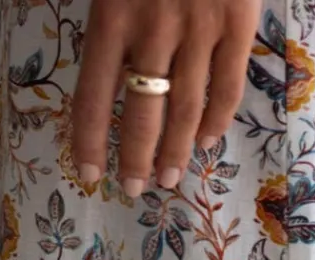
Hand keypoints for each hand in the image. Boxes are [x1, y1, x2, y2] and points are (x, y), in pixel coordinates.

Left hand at [72, 0, 260, 194]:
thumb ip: (104, 14)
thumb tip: (76, 46)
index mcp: (112, 15)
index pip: (94, 96)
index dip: (90, 142)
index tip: (89, 173)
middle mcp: (154, 30)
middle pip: (144, 114)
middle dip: (137, 159)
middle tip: (134, 187)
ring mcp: (200, 30)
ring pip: (187, 108)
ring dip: (177, 151)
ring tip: (170, 176)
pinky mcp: (238, 25)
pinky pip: (228, 87)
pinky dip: (218, 120)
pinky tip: (207, 140)